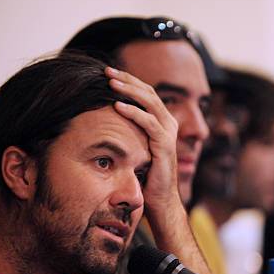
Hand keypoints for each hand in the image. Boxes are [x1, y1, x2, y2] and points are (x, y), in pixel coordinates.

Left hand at [105, 67, 181, 216]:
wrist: (159, 201)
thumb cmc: (144, 176)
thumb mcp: (134, 147)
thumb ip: (128, 131)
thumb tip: (104, 117)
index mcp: (161, 122)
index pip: (146, 93)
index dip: (128, 81)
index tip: (107, 73)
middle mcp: (168, 124)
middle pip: (148, 92)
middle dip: (127, 80)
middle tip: (107, 71)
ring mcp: (169, 134)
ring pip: (150, 103)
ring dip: (129, 91)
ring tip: (110, 82)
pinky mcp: (165, 146)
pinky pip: (150, 123)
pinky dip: (134, 112)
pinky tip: (118, 106)